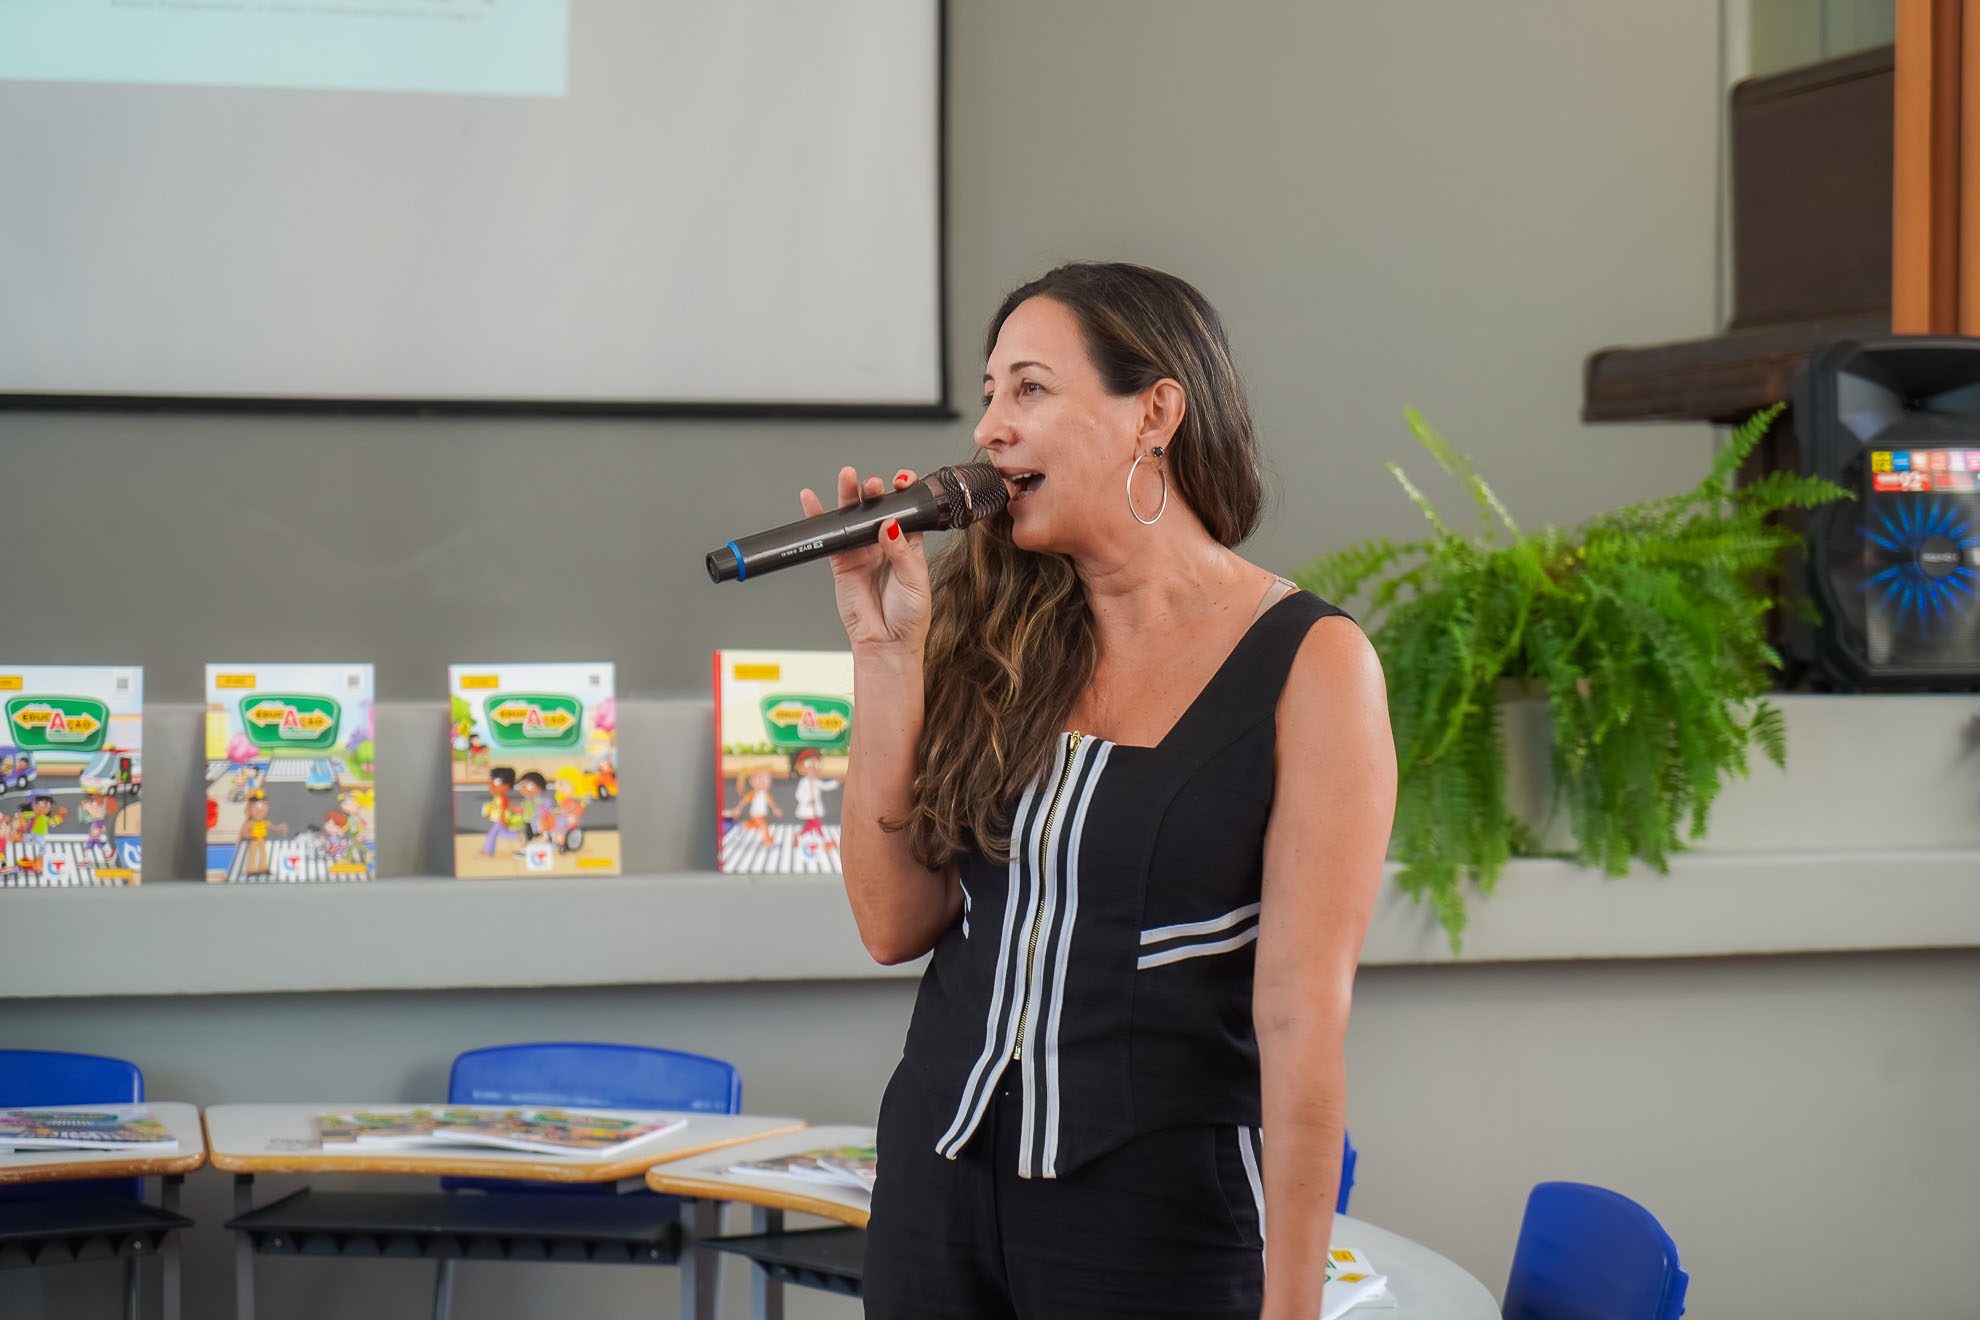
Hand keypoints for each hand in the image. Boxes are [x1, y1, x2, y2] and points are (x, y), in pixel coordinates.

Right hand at [798, 467, 931, 659]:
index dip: (903, 493)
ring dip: (849, 496)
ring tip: (847, 478)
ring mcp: (862, 552)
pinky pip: (831, 537)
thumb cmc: (909, 616)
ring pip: (853, 517)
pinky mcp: (842, 563)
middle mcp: (885, 544)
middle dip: (874, 491)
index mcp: (909, 544)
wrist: (887, 644)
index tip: (901, 482)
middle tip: (871, 484)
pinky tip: (812, 501)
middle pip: (877, 508)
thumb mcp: (915, 580)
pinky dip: (820, 518)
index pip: (905, 510)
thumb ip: (901, 550)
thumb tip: (889, 525)